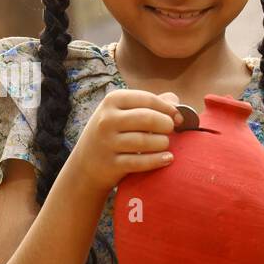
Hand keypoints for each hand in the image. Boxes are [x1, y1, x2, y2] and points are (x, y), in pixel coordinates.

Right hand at [66, 88, 183, 195]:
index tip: (178, 117)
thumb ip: (150, 104)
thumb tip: (176, 101)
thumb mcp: (123, 112)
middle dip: (166, 125)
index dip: (168, 108)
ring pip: (145, 141)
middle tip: (170, 130)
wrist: (86, 163)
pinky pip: (140, 162)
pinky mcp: (111, 164)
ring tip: (165, 144)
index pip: (147, 99)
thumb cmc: (112, 133)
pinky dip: (157, 160)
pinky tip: (167, 158)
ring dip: (162, 143)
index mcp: (112, 101)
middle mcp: (107, 120)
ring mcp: (107, 142)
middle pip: (147, 118)